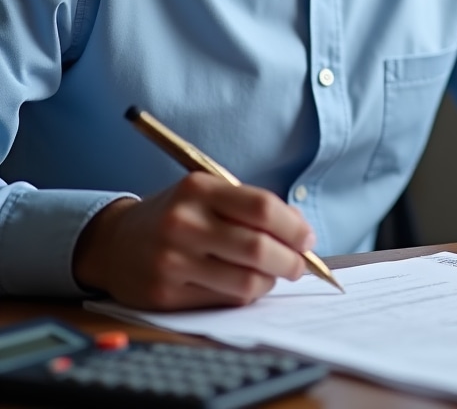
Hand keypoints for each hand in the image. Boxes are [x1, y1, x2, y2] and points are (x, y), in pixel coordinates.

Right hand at [72, 172, 316, 308]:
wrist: (114, 242)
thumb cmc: (176, 214)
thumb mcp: (208, 193)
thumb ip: (251, 206)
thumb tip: (300, 230)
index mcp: (199, 189)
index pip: (262, 208)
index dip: (294, 227)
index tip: (307, 238)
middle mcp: (184, 224)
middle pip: (258, 249)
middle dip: (291, 261)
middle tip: (300, 264)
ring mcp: (172, 262)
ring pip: (245, 282)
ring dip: (270, 281)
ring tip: (272, 274)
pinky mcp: (165, 296)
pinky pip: (224, 302)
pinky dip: (245, 296)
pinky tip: (245, 285)